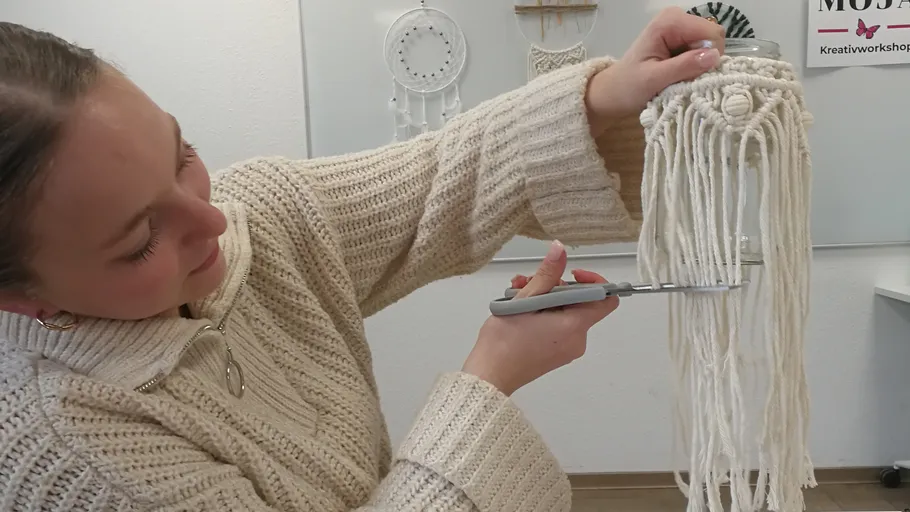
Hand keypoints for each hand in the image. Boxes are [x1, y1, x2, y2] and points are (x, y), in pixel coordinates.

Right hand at [462, 240, 618, 395]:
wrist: (490, 377)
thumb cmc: (503, 343)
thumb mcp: (524, 301)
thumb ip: (546, 274)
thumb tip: (560, 249)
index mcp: (574, 327)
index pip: (606, 299)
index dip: (593, 280)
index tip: (570, 274)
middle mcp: (577, 340)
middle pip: (581, 303)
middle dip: (555, 286)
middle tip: (528, 282)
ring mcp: (568, 349)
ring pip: (567, 312)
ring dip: (545, 298)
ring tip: (517, 294)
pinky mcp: (557, 354)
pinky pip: (559, 326)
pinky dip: (544, 313)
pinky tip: (521, 309)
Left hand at [586, 7, 725, 134]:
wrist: (612, 92)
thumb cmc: (628, 87)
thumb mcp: (654, 80)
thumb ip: (683, 67)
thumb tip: (713, 56)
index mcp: (670, 21)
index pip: (712, 34)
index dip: (709, 57)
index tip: (692, 76)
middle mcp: (678, 18)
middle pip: (713, 39)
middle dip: (704, 62)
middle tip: (683, 80)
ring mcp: (680, 29)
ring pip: (710, 47)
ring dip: (699, 67)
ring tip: (678, 79)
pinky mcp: (681, 41)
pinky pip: (702, 53)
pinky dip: (695, 67)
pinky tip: (678, 76)